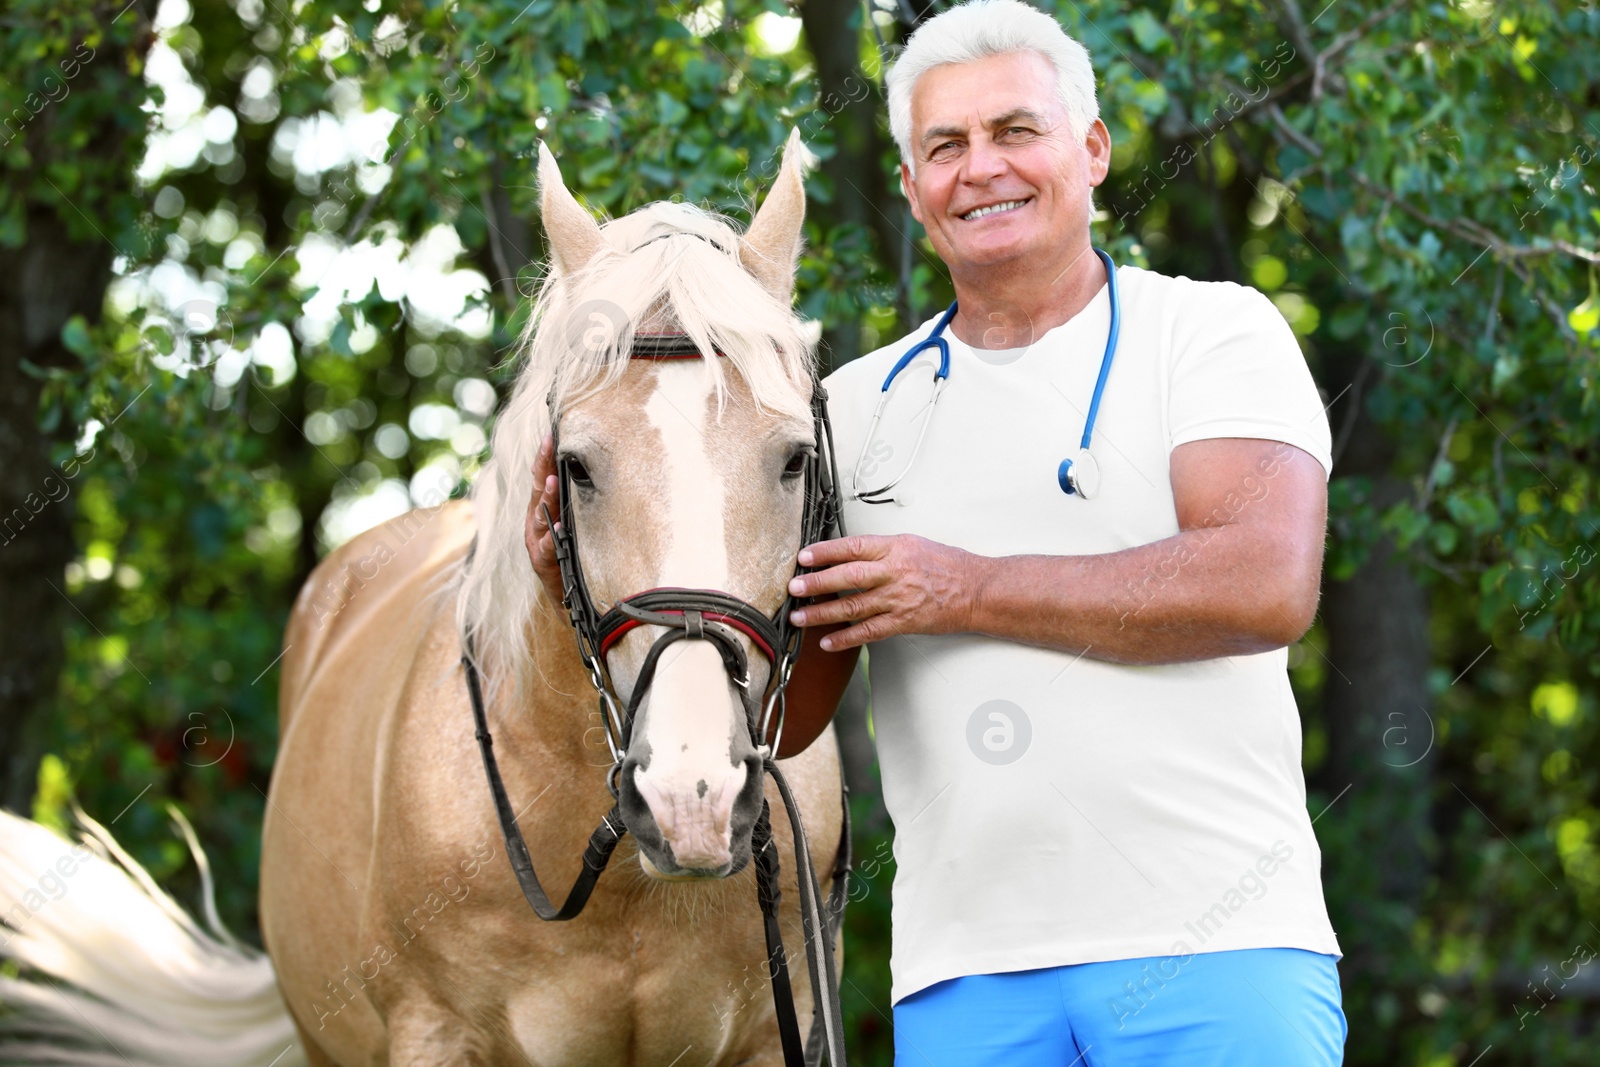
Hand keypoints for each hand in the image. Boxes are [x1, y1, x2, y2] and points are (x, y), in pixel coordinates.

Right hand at [524, 434, 565, 605]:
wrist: (566, 596)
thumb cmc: (569, 555)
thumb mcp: (569, 525)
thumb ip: (571, 503)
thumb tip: (587, 474)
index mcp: (541, 510)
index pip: (542, 477)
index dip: (544, 456)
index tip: (550, 435)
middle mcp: (535, 522)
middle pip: (538, 490)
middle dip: (543, 466)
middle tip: (549, 446)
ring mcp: (537, 542)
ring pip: (540, 516)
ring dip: (548, 498)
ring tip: (555, 482)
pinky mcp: (543, 562)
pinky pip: (548, 547)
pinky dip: (552, 537)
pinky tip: (558, 527)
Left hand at [785, 534, 983, 650]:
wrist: (977, 590)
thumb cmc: (947, 566)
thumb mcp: (913, 544)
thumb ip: (881, 549)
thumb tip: (848, 553)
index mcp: (896, 548)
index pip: (853, 546)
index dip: (825, 552)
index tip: (804, 557)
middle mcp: (895, 572)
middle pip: (848, 576)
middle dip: (817, 582)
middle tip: (794, 586)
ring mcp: (899, 599)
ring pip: (853, 605)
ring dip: (823, 612)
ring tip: (800, 616)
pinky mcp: (904, 622)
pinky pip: (869, 631)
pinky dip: (846, 638)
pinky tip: (827, 641)